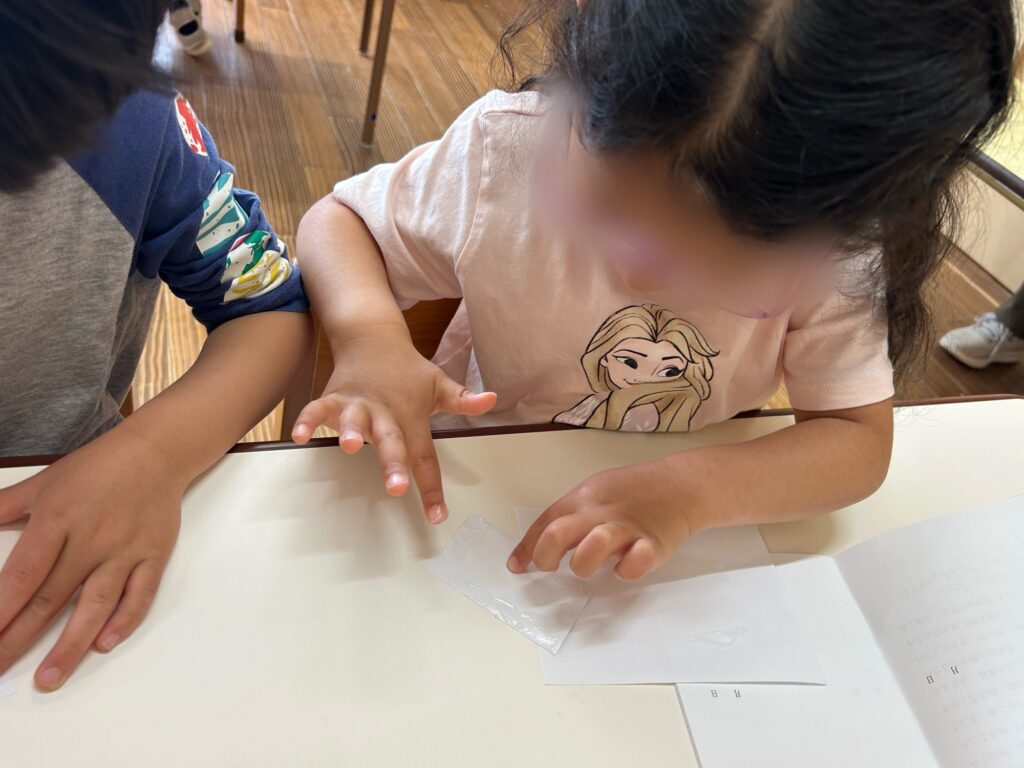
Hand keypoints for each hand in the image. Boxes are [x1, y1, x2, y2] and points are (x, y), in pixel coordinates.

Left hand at [0, 427, 182, 690]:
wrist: (157, 451)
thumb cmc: (97, 467)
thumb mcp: (44, 481)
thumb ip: (4, 508)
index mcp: (58, 519)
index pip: (23, 575)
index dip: (0, 610)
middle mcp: (92, 539)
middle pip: (51, 599)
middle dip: (19, 639)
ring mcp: (125, 550)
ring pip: (95, 605)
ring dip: (71, 645)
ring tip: (48, 678)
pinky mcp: (154, 555)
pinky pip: (140, 594)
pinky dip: (125, 620)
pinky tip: (105, 643)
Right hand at [291, 331, 495, 522]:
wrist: (373, 338)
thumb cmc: (408, 371)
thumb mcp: (439, 384)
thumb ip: (463, 399)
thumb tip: (492, 400)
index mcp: (412, 418)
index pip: (425, 458)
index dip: (431, 488)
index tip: (436, 516)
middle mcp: (385, 414)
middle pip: (390, 442)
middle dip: (392, 465)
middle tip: (395, 487)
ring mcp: (358, 405)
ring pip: (354, 420)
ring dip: (351, 432)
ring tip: (351, 446)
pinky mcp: (335, 397)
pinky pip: (319, 409)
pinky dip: (308, 420)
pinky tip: (299, 435)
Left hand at [508, 457, 705, 579]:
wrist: (682, 483)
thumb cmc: (633, 491)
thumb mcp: (597, 492)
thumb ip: (572, 516)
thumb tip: (542, 544)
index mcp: (584, 497)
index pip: (545, 522)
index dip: (527, 547)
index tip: (518, 567)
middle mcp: (600, 511)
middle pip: (559, 533)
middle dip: (545, 556)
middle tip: (550, 568)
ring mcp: (627, 527)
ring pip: (592, 547)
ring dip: (583, 563)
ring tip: (589, 566)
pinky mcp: (653, 544)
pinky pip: (634, 563)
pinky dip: (626, 569)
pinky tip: (624, 566)